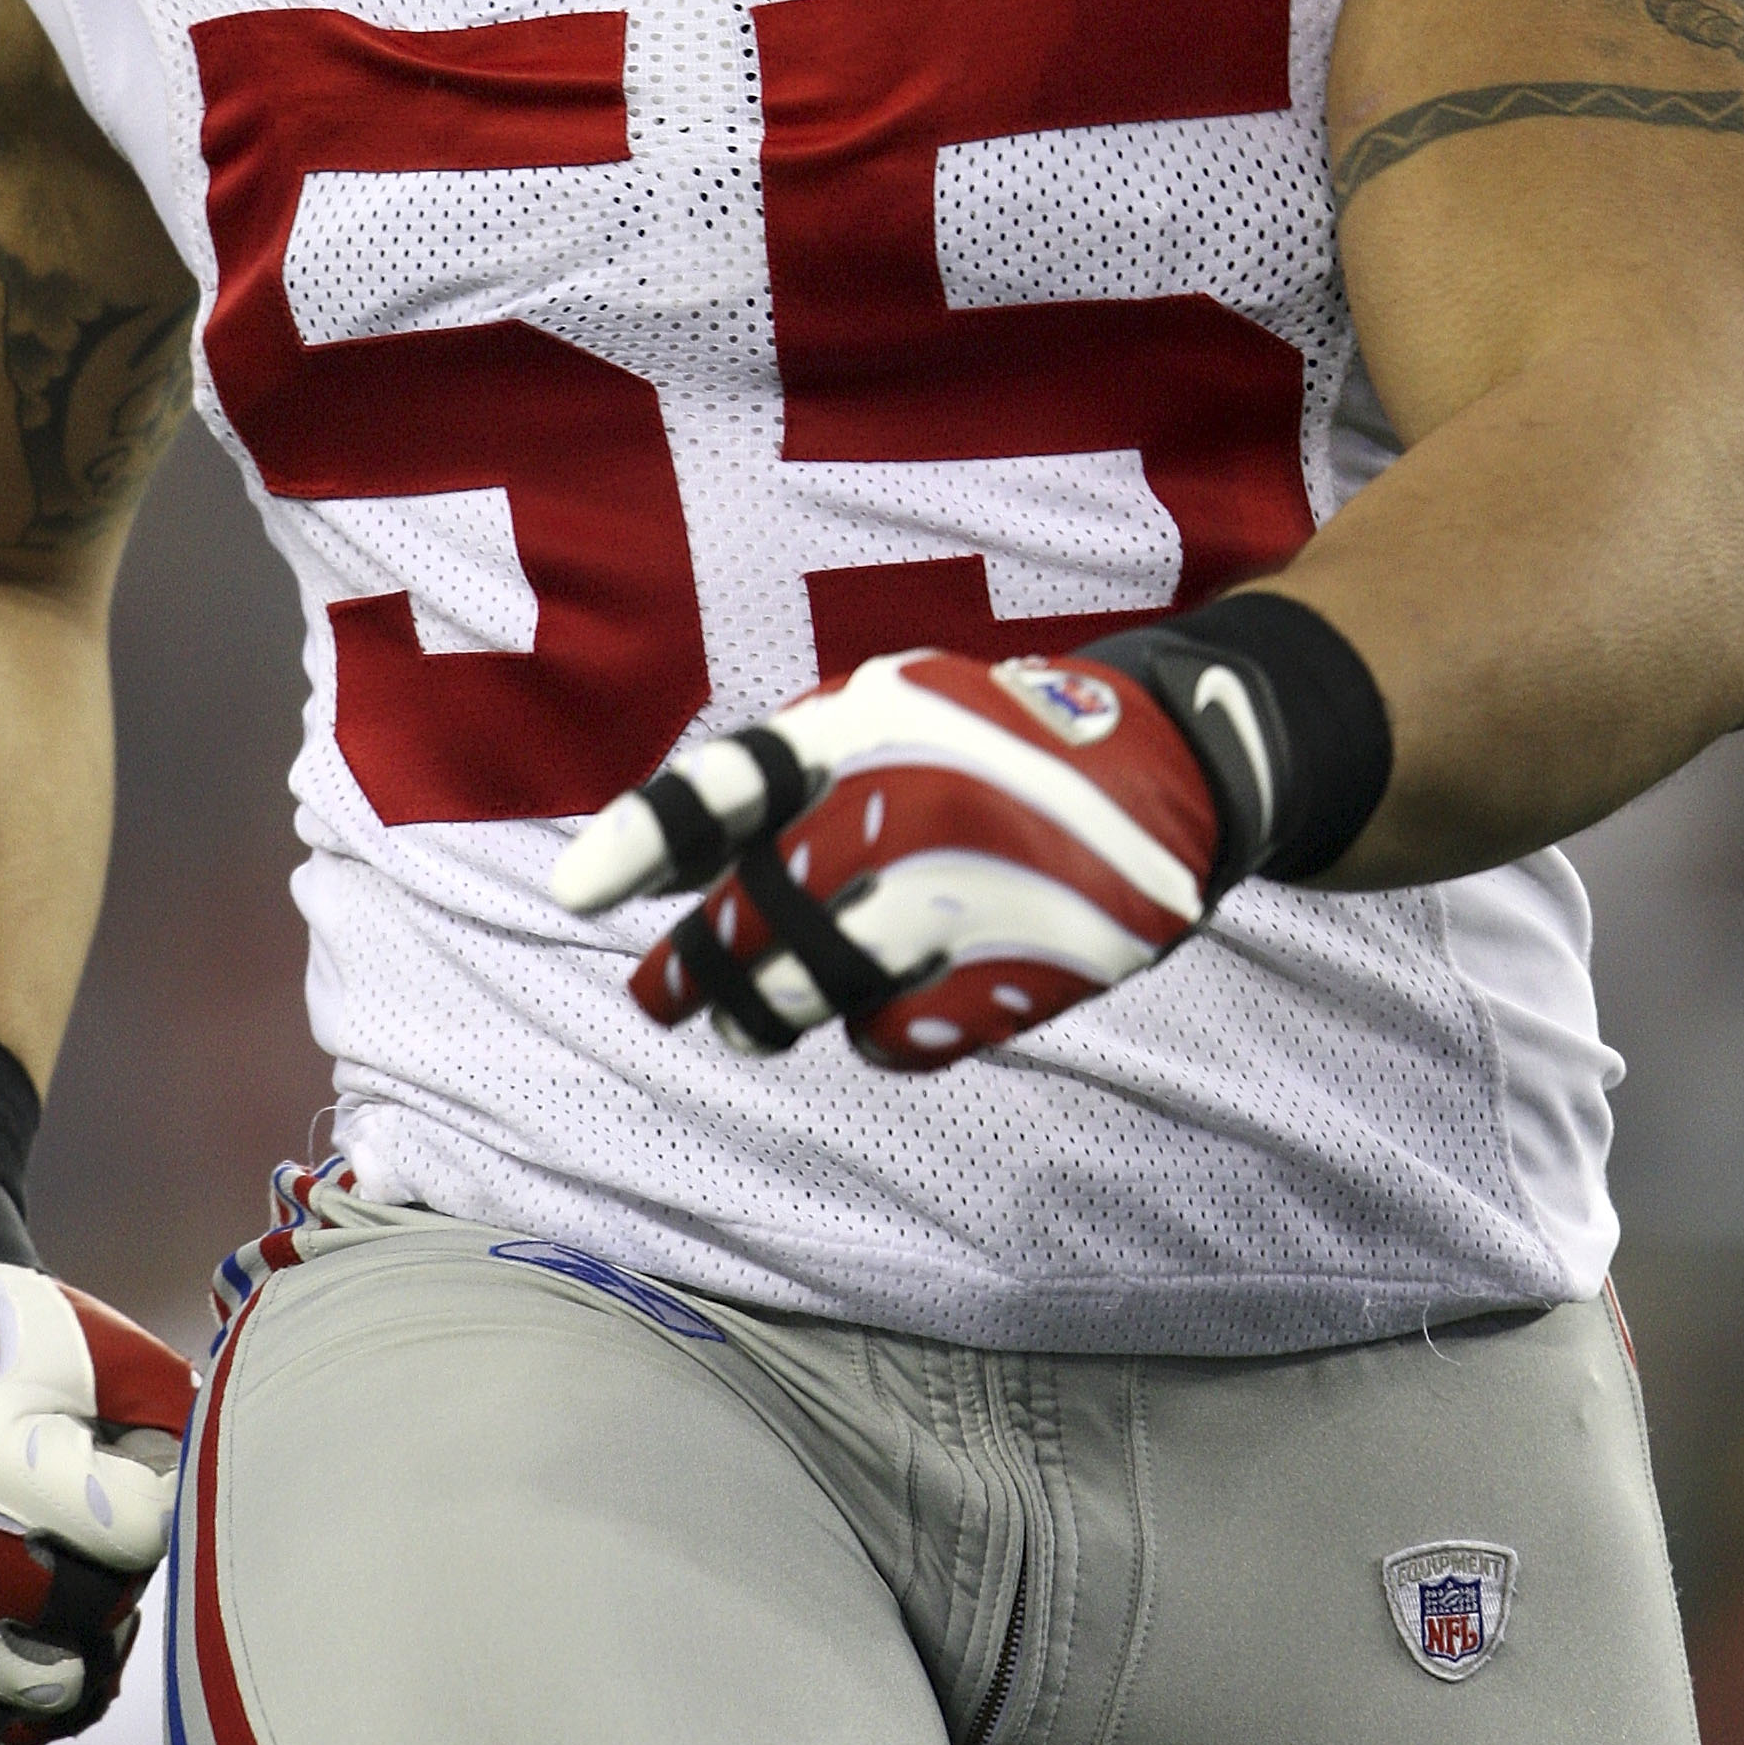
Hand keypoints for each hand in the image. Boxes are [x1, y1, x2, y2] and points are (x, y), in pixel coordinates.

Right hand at [0, 1258, 195, 1744]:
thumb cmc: (14, 1349)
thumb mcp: (103, 1352)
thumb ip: (170, 1426)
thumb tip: (210, 1506)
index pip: (136, 1533)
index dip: (167, 1510)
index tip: (156, 1483)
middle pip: (91, 1614)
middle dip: (125, 1580)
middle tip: (113, 1539)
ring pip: (43, 1686)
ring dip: (86, 1651)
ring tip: (83, 1597)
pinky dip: (27, 1696)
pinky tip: (53, 1653)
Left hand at [553, 648, 1224, 1068]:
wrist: (1166, 767)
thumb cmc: (993, 739)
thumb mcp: (891, 710)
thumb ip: (789, 777)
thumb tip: (673, 867)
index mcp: (864, 730)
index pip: (730, 787)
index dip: (648, 840)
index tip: (577, 892)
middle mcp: (902, 811)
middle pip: (756, 918)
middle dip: (693, 968)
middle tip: (657, 997)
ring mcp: (956, 898)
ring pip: (810, 991)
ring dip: (762, 1014)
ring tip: (747, 1020)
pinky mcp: (1008, 974)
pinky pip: (894, 1033)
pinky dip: (875, 1028)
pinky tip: (884, 1002)